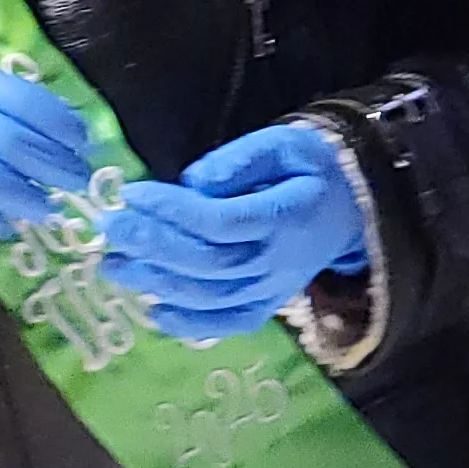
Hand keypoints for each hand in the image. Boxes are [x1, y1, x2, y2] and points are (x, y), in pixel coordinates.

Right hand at [0, 58, 96, 237]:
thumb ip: (8, 107)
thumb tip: (74, 134)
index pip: (18, 96)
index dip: (57, 122)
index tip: (83, 144)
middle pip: (2, 137)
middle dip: (48, 163)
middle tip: (75, 182)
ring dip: (19, 195)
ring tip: (46, 209)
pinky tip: (5, 227)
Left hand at [99, 123, 368, 343]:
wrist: (357, 205)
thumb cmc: (314, 167)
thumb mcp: (284, 143)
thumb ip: (239, 161)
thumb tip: (191, 183)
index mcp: (286, 217)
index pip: (222, 221)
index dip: (174, 210)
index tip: (132, 192)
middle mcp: (279, 262)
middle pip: (208, 263)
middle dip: (153, 246)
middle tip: (111, 227)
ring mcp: (274, 290)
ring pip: (210, 296)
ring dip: (157, 283)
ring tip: (113, 264)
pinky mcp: (268, 305)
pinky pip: (228, 323)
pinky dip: (190, 324)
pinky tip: (152, 311)